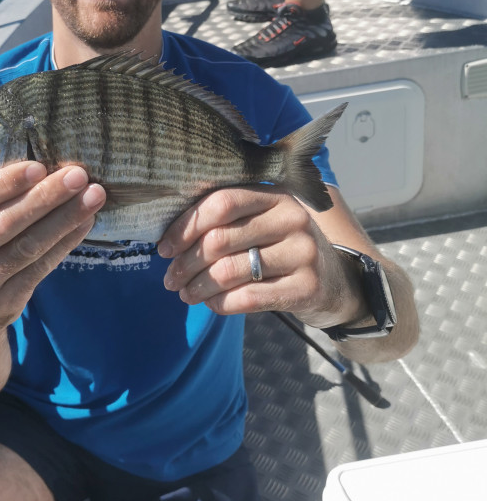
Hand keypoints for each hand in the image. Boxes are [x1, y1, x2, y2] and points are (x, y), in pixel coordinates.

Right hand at [0, 161, 105, 333]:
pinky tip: (85, 223)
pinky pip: (41, 267)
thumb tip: (41, 166)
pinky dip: (66, 242)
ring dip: (64, 218)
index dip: (5, 183)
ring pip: (28, 246)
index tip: (39, 166)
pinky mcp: (5, 302)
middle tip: (78, 175)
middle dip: (46, 196)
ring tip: (93, 196)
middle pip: (5, 223)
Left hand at [158, 186, 359, 327]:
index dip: (185, 227)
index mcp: (274, 194)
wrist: (337, 281)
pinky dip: (220, 304)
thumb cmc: (281, 248)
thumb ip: (226, 220)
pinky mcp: (307, 287)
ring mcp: (303, 252)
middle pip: (220, 239)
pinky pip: (248, 298)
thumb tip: (169, 238)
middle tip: (170, 278)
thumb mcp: (262, 222)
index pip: (220, 203)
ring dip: (198, 287)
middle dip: (186, 262)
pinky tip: (210, 305)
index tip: (164, 248)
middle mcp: (291, 218)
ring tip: (184, 294)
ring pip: (230, 271)